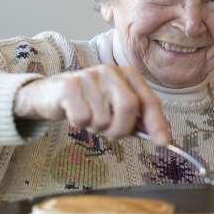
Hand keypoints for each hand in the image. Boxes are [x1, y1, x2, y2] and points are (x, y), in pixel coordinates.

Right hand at [14, 65, 169, 143]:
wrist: (49, 94)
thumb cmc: (90, 103)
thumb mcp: (116, 108)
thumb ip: (138, 119)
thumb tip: (162, 137)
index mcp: (128, 74)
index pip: (149, 100)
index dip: (157, 123)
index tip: (164, 142)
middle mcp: (111, 71)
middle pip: (129, 107)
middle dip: (121, 128)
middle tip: (110, 132)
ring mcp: (89, 76)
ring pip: (104, 118)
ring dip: (97, 128)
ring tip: (89, 118)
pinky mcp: (69, 86)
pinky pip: (83, 118)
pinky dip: (80, 125)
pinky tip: (74, 115)